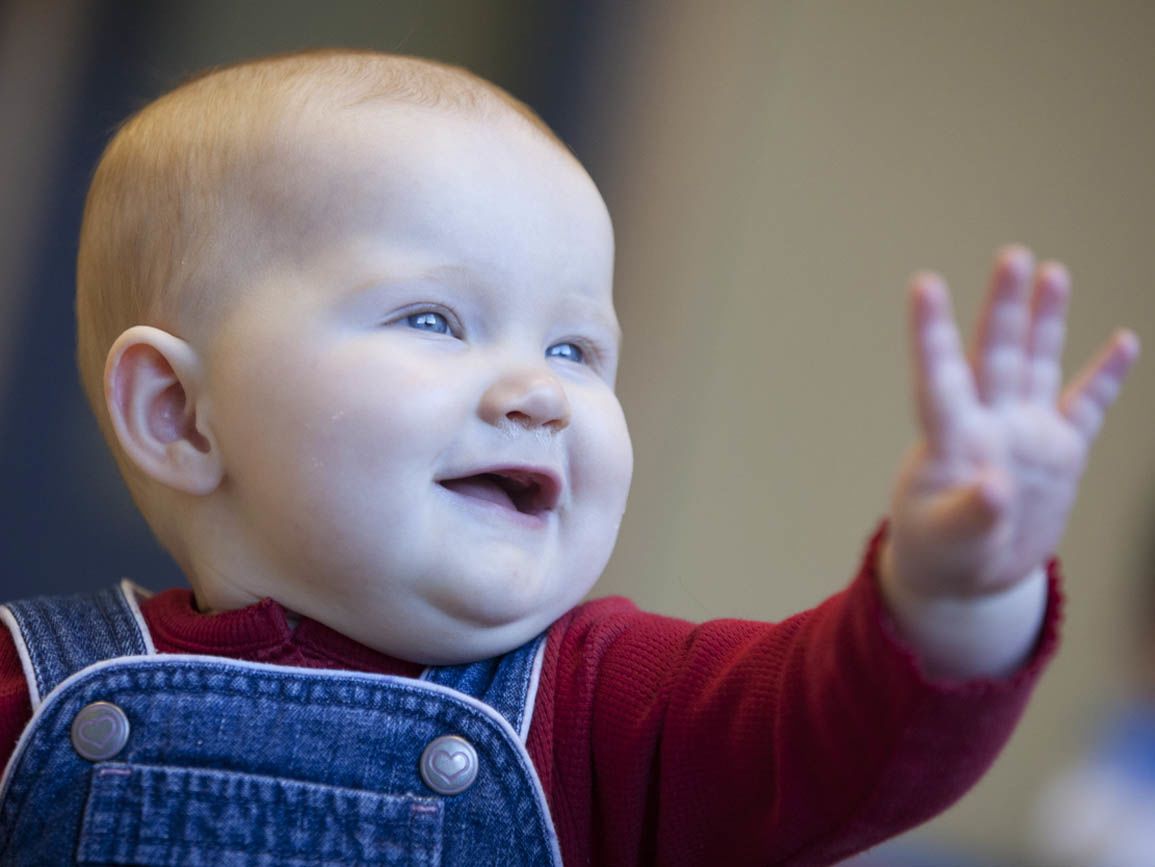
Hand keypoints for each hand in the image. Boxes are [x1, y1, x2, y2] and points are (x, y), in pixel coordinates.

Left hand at [881, 246, 1138, 675]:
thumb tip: (1000, 488)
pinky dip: (1104, 377)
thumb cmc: (941, 552)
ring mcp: (1024, 433)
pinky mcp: (1059, 453)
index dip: (931, 333)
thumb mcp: (948, 543)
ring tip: (1052, 272)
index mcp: (948, 441)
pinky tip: (1122, 342)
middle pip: (995, 355)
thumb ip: (972, 516)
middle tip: (1012, 255)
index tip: (925, 285)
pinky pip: (1085, 407)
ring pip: (1036, 365)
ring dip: (1045, 321)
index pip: (939, 378)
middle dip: (1005, 307)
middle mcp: (987, 423)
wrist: (968, 573)